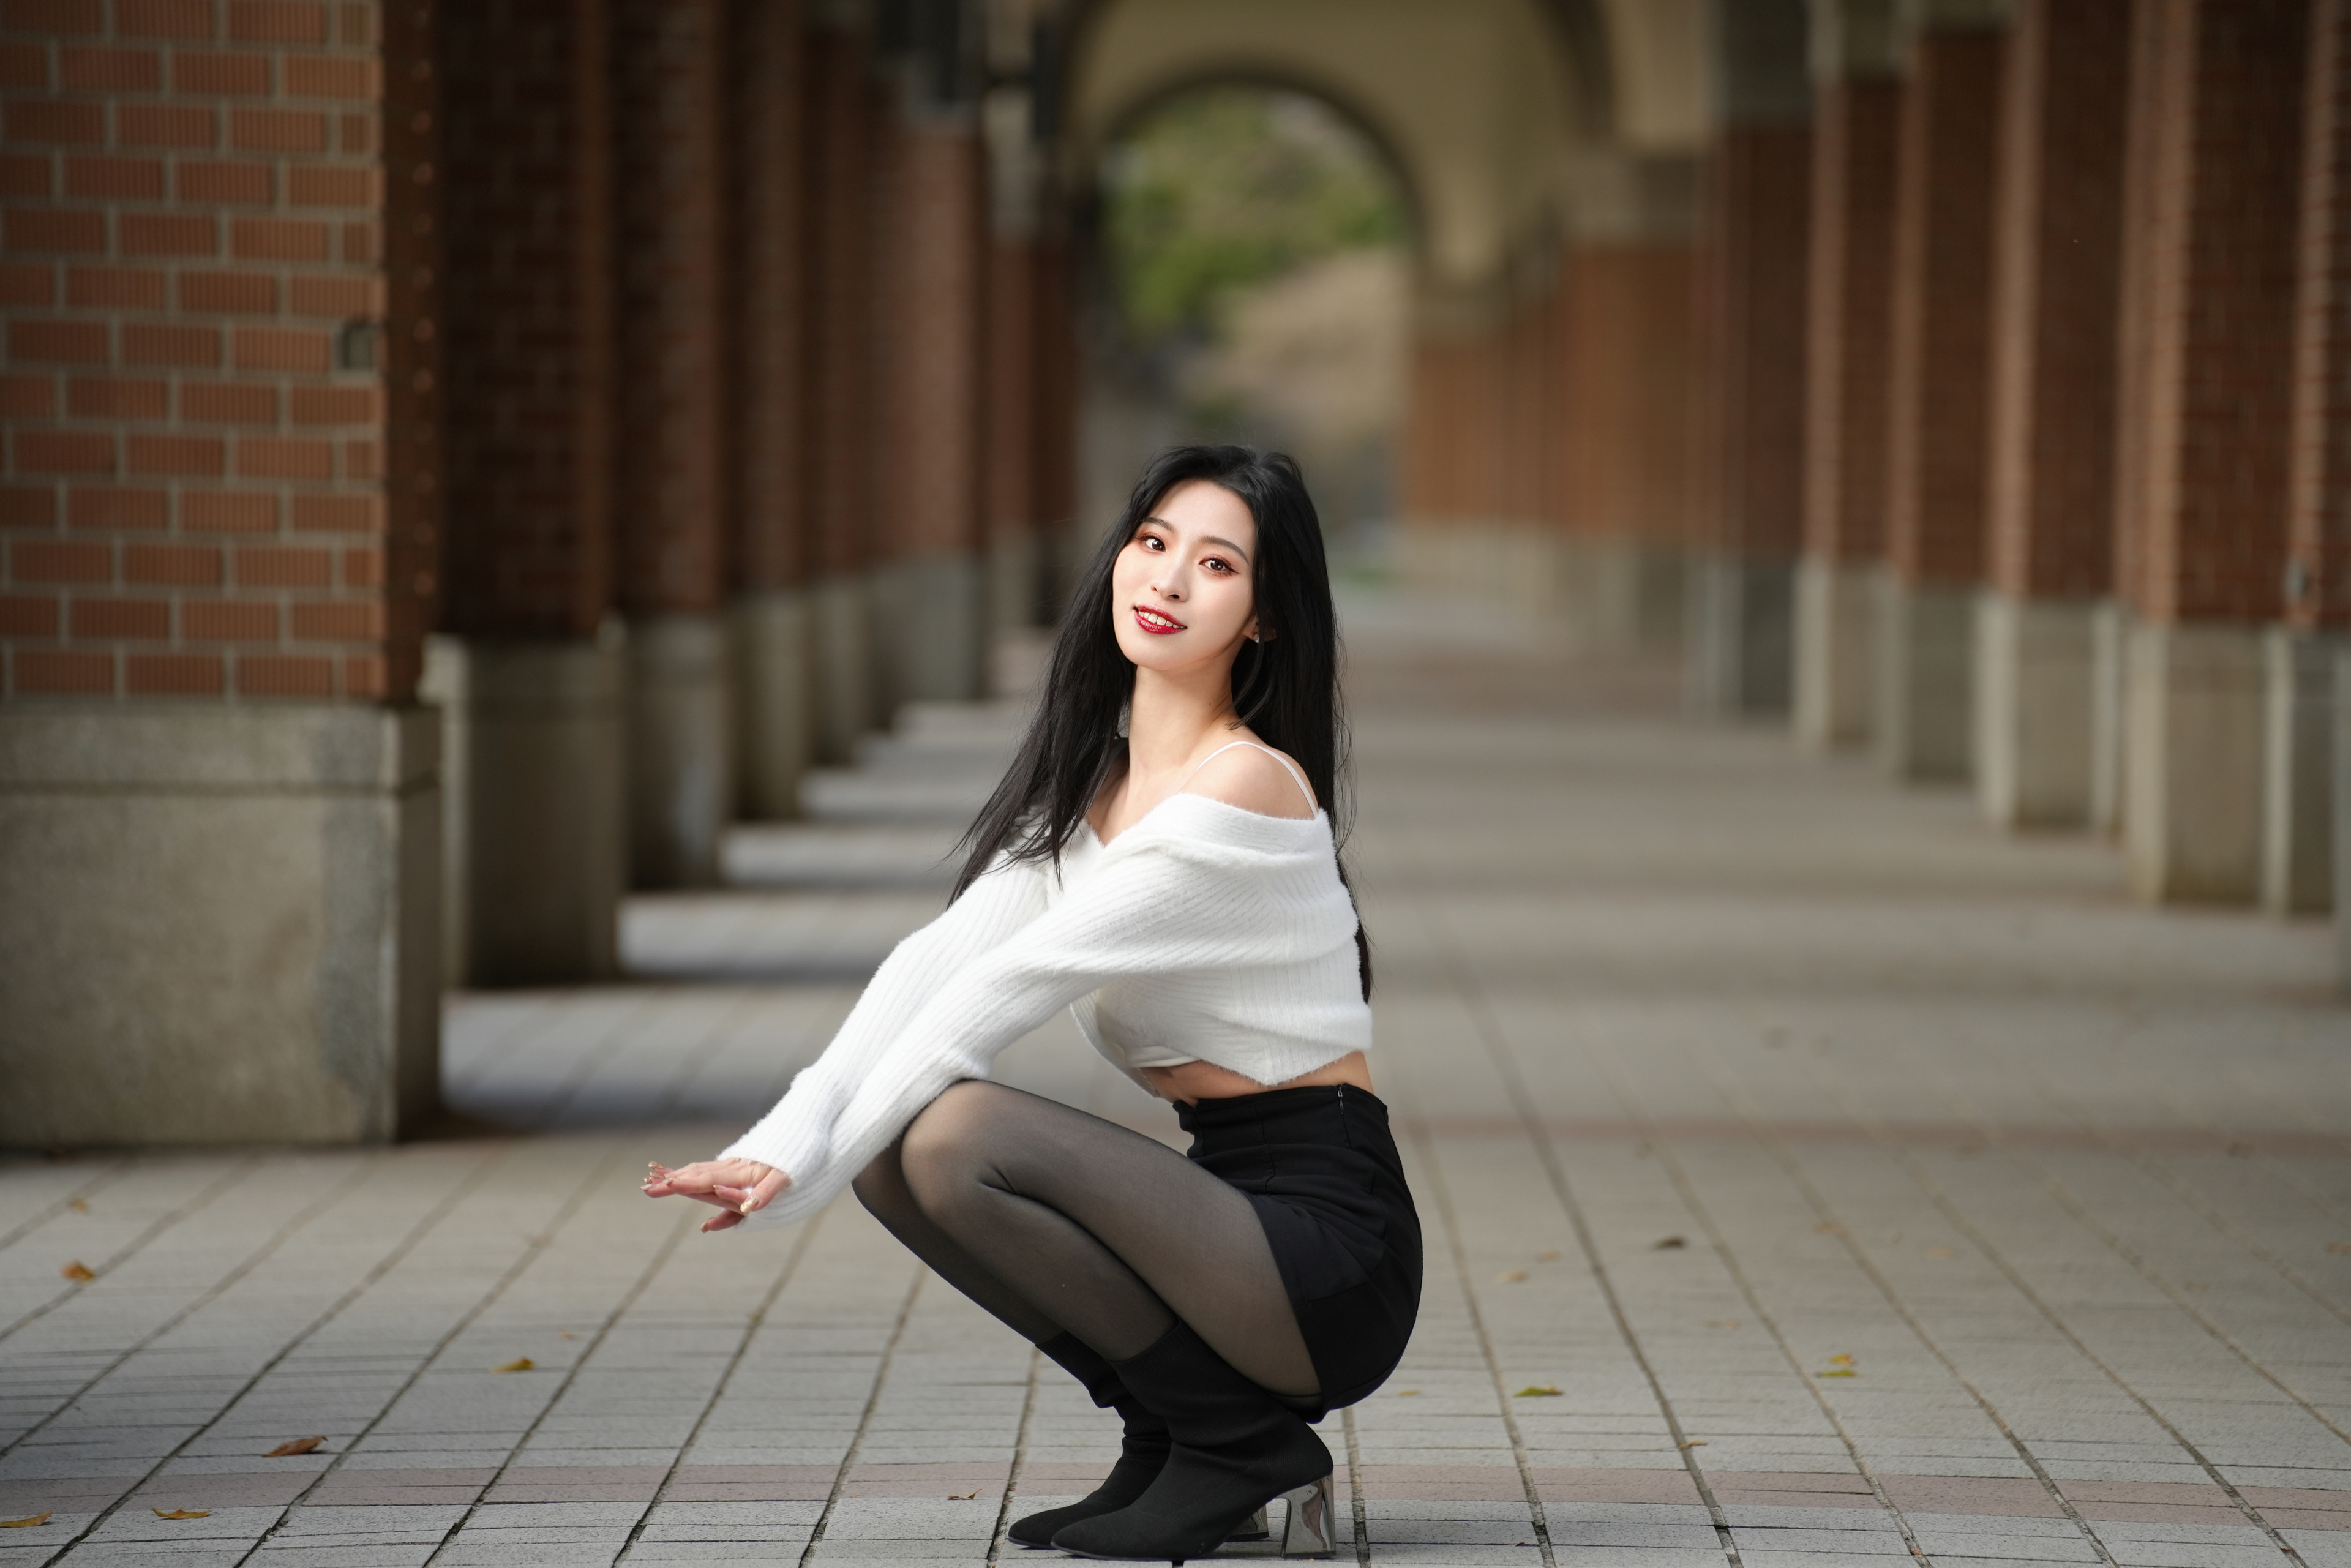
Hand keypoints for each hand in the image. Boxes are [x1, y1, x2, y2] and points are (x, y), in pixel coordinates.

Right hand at [642, 1158, 788, 1232]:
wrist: (805, 1127)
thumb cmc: (799, 1158)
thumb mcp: (786, 1178)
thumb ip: (766, 1192)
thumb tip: (748, 1210)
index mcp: (742, 1172)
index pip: (707, 1180)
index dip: (686, 1185)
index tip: (665, 1186)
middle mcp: (733, 1165)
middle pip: (697, 1173)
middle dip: (672, 1181)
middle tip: (646, 1187)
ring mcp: (734, 1162)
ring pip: (700, 1169)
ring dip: (678, 1175)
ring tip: (654, 1179)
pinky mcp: (738, 1161)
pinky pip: (708, 1167)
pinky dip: (690, 1171)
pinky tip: (681, 1174)